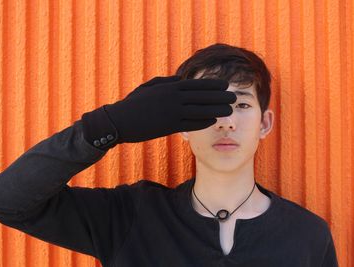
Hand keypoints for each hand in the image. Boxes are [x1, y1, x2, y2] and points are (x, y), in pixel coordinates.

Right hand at [103, 75, 236, 143]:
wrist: (119, 121)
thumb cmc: (134, 103)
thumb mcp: (150, 87)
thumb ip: (167, 82)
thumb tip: (181, 79)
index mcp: (169, 87)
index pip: (196, 84)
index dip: (212, 85)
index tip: (225, 85)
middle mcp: (173, 98)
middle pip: (202, 97)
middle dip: (220, 97)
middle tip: (234, 97)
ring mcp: (172, 112)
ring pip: (199, 110)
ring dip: (216, 110)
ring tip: (230, 110)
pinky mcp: (169, 126)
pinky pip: (190, 123)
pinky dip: (203, 122)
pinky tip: (214, 121)